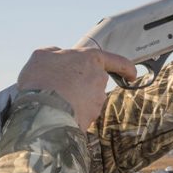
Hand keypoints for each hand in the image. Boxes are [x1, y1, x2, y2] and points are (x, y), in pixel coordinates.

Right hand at [17, 47, 136, 129]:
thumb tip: (58, 55)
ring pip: (87, 101)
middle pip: (95, 83)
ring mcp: (96, 101)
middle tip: (59, 88)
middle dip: (81, 87)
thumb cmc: (41, 80)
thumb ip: (55, 53)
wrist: (41, 110)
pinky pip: (82, 116)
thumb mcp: (41, 55)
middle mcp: (98, 79)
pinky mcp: (91, 119)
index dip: (125, 68)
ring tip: (52, 101)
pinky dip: (72, 115)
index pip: (116, 61)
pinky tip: (56, 113)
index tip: (132, 74)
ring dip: (74, 101)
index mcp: (90, 59)